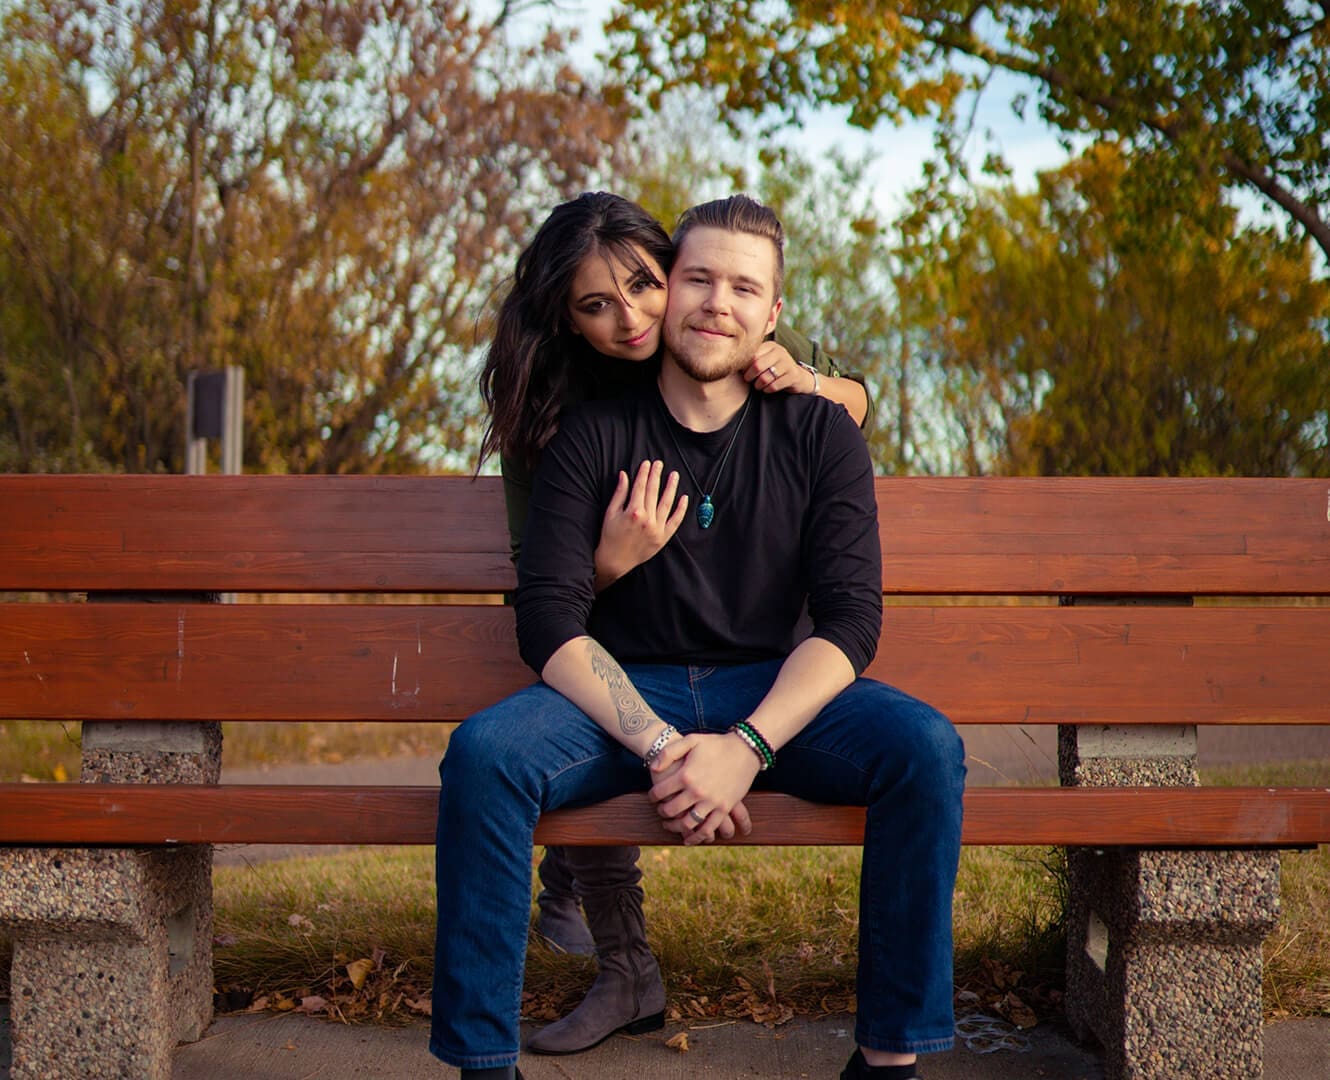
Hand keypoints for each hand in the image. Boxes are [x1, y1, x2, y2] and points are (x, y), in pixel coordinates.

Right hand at [593, 460, 687, 589]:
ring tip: (674, 475)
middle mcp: (647, 519)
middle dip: (656, 475)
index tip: (647, 463)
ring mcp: (656, 529)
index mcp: (633, 512)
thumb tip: (624, 475)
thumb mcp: (610, 513)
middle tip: (660, 463)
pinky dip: (680, 510)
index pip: (640, 487)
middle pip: (653, 492)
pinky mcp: (663, 538)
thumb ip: (619, 493)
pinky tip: (683, 498)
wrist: (615, 561)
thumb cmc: (610, 536)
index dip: (644, 473)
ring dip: (671, 487)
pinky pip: (675, 521)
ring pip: (667, 503)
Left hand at [648, 732, 759, 845]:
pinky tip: (689, 839)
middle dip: (662, 812)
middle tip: (660, 810)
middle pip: (671, 810)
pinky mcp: (724, 808)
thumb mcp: (691, 741)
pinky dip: (696, 837)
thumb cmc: (716, 744)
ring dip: (675, 827)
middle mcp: (697, 791)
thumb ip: (669, 752)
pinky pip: (708, 828)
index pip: (660, 791)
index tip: (652, 797)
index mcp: (686, 775)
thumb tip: (652, 768)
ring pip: (687, 823)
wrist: (744, 749)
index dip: (653, 796)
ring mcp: (711, 802)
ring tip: (670, 825)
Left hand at [744, 341, 815, 395]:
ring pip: (765, 377)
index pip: (752, 355)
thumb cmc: (775, 368)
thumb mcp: (765, 359)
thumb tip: (734, 364)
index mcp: (770, 346)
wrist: (797, 376)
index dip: (745, 365)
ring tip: (758, 386)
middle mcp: (780, 352)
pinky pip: (774, 385)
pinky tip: (767, 389)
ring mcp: (787, 363)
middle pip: (757, 366)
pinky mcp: (793, 375)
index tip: (743, 371)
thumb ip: (753, 359)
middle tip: (748, 380)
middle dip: (750, 376)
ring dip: (758, 385)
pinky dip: (768, 389)